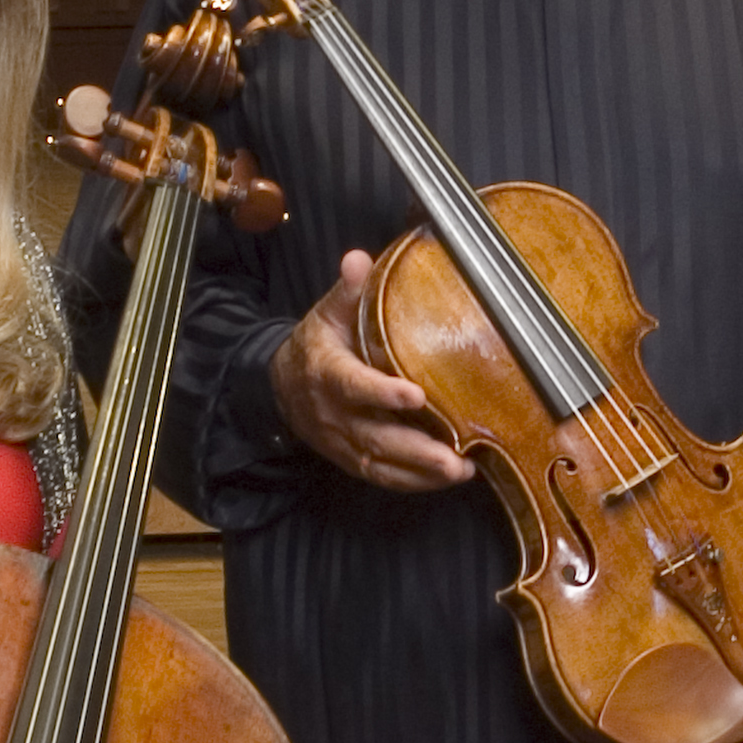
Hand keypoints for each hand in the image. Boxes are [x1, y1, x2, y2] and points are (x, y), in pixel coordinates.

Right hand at [269, 251, 472, 491]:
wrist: (281, 386)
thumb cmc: (318, 345)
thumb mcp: (327, 313)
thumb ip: (348, 291)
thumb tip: (360, 260)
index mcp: (326, 371)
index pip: (353, 385)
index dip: (381, 393)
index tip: (416, 397)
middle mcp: (333, 413)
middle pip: (374, 437)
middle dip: (416, 451)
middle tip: (455, 458)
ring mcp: (341, 441)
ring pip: (380, 464)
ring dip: (421, 472)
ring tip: (461, 471)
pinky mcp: (349, 460)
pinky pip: (381, 477)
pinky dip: (413, 482)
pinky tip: (446, 478)